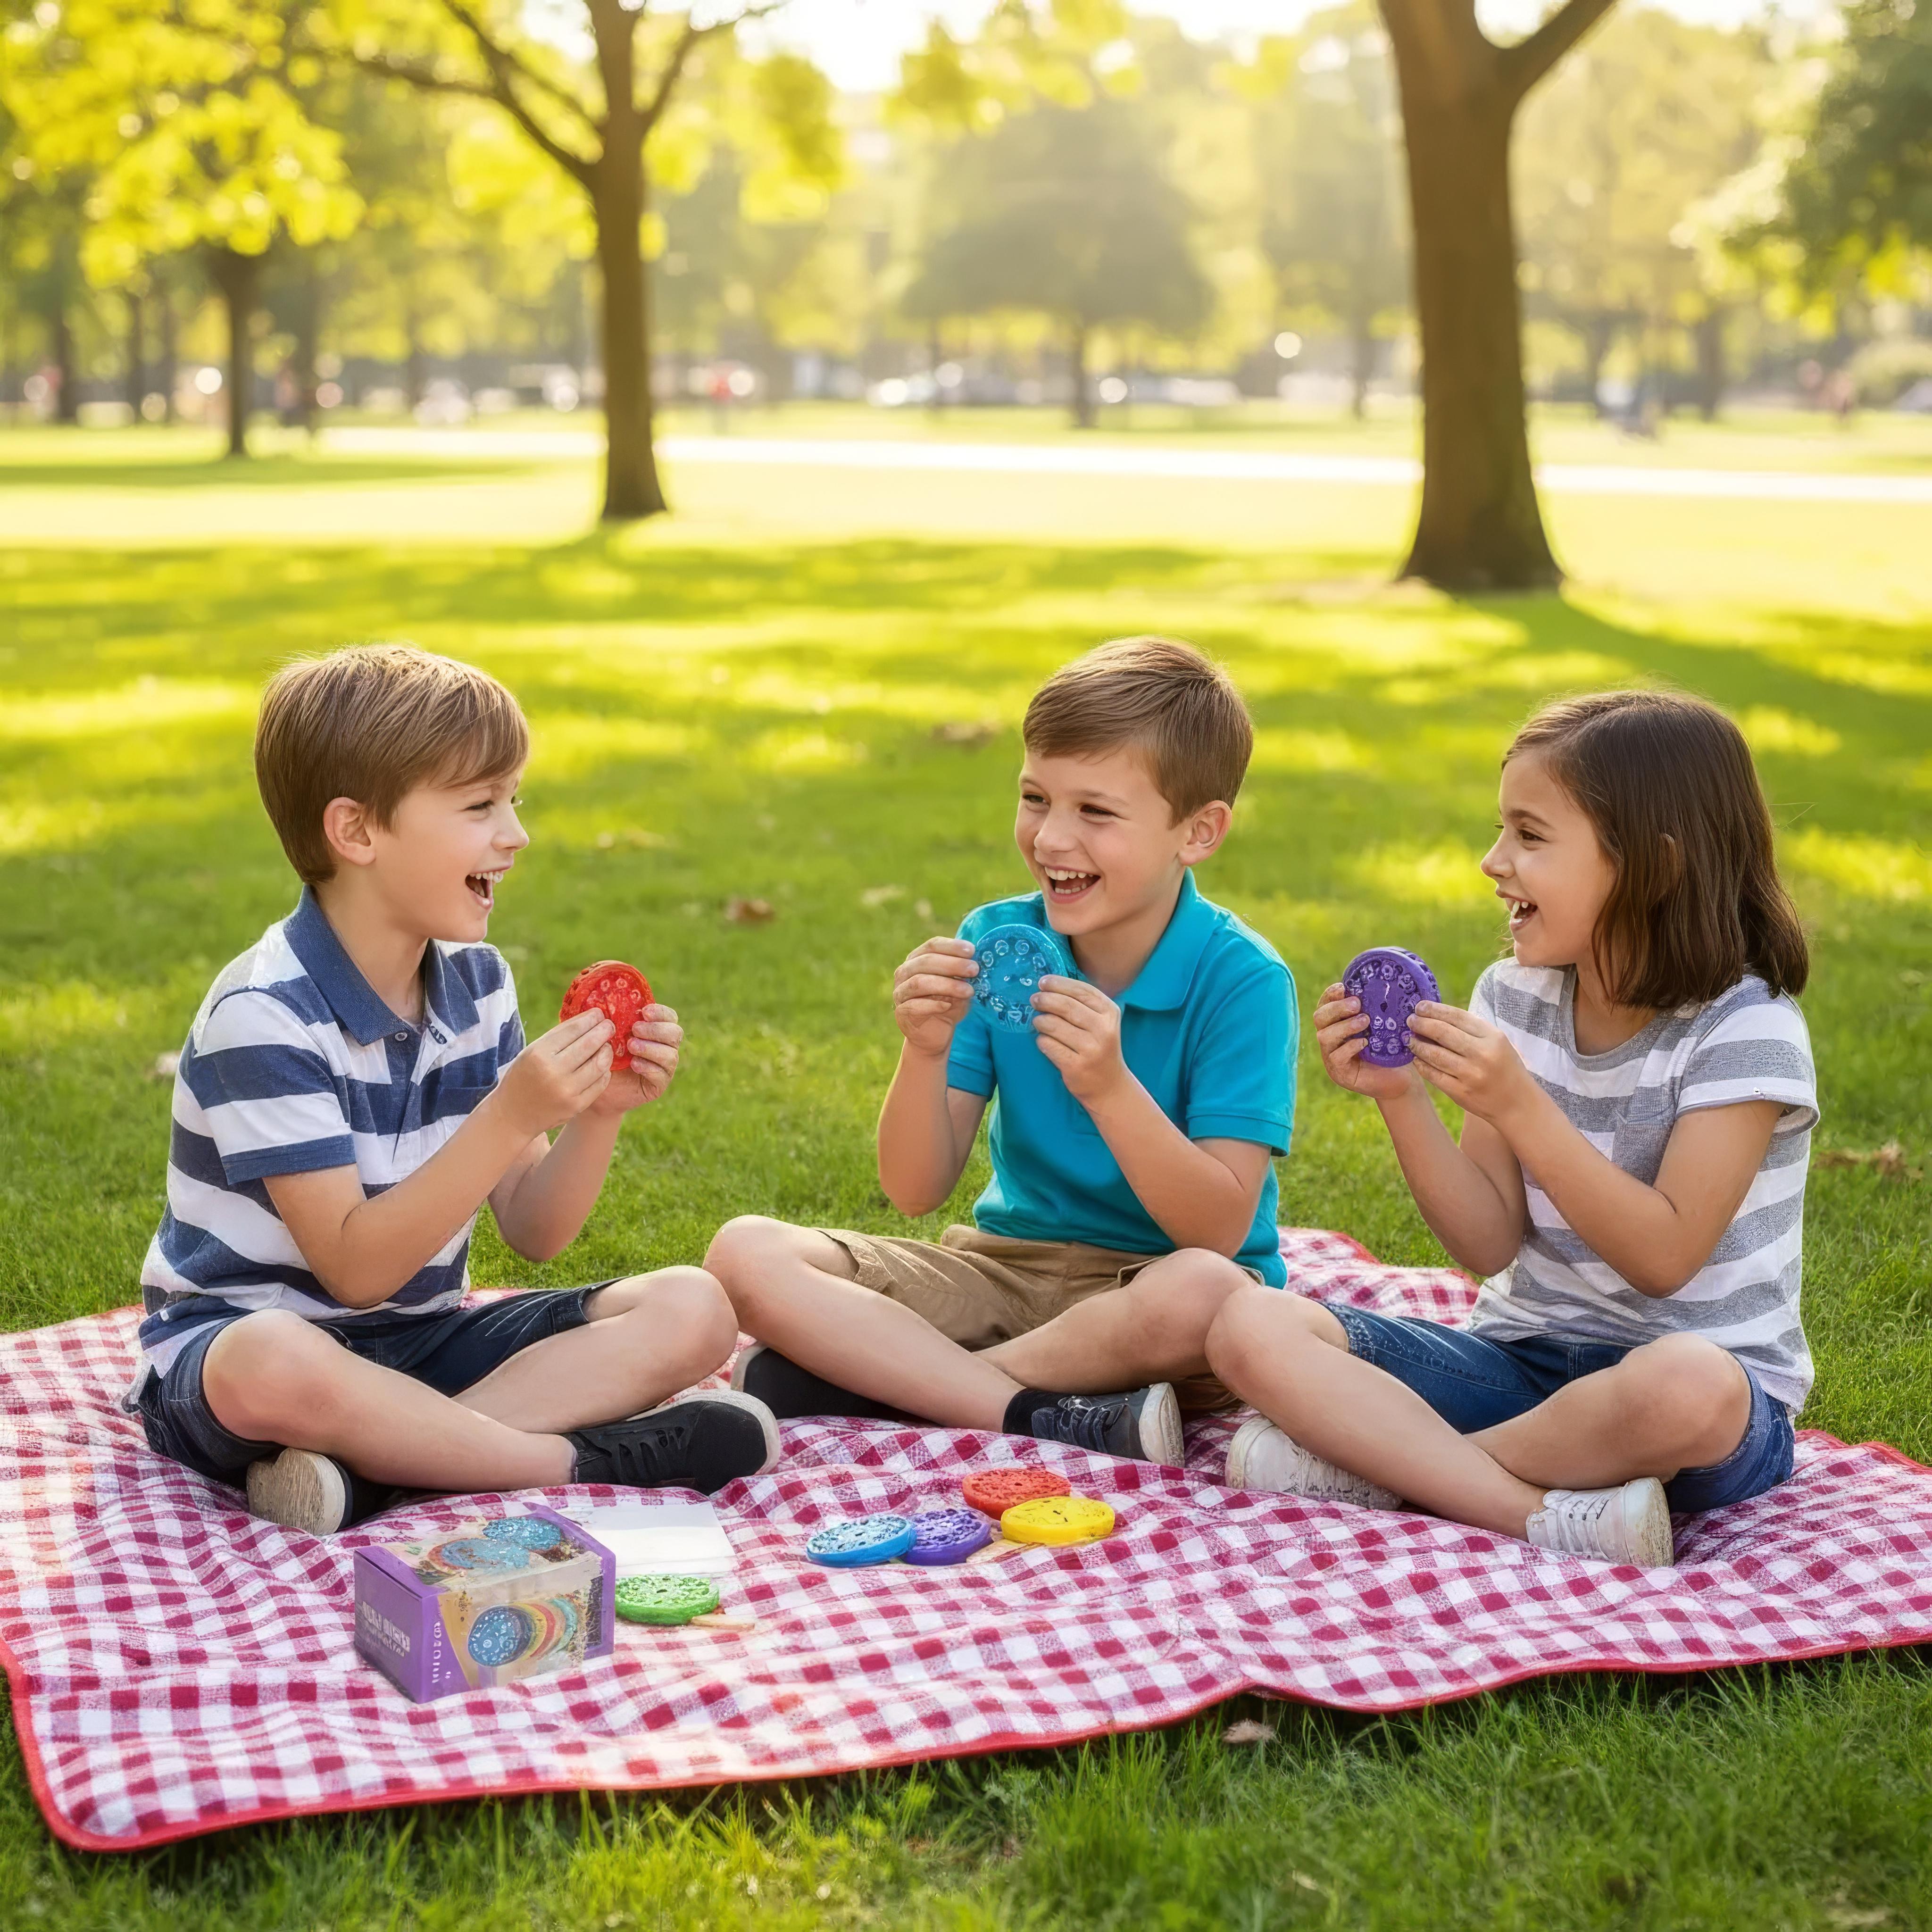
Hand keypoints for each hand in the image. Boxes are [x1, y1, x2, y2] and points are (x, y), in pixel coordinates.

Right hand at [491, 1011, 612, 1137]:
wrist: (514, 1114)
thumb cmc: (523, 1076)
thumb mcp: (533, 1051)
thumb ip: (558, 1036)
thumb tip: (588, 1018)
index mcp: (539, 1054)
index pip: (573, 1030)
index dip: (590, 1019)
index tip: (599, 1013)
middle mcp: (553, 1071)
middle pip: (589, 1045)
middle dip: (604, 1031)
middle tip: (609, 1026)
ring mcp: (567, 1091)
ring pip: (599, 1064)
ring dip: (607, 1051)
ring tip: (606, 1045)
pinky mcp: (577, 1105)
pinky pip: (600, 1083)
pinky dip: (604, 1071)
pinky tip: (602, 1065)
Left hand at [588, 1003, 682, 1115]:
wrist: (592, 1085)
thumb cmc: (598, 1054)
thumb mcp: (602, 1033)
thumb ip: (608, 1017)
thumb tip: (603, 999)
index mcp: (655, 1030)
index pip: (669, 1017)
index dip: (661, 1012)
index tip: (644, 1011)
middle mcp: (664, 1047)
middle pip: (675, 1033)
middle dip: (656, 1029)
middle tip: (634, 1029)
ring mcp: (663, 1067)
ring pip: (671, 1054)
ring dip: (651, 1048)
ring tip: (631, 1047)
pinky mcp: (659, 1085)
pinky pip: (662, 1074)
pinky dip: (649, 1067)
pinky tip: (634, 1064)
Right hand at [893, 935, 977, 1057]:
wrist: (935, 1033)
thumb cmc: (948, 1004)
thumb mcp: (959, 986)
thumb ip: (964, 974)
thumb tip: (977, 963)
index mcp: (918, 959)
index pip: (932, 945)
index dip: (952, 946)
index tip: (972, 951)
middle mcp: (905, 972)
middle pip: (926, 962)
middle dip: (953, 964)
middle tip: (974, 970)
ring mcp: (900, 992)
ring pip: (919, 982)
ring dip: (946, 985)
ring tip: (968, 990)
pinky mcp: (901, 1012)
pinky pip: (914, 1006)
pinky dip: (932, 1005)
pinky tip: (948, 1006)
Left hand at [1030, 976, 1127, 1106]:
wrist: (1109, 1086)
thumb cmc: (1099, 1048)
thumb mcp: (1102, 1022)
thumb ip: (1083, 1004)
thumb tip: (1049, 986)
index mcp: (1110, 1013)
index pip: (1082, 991)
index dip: (1059, 984)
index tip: (1043, 982)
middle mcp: (1103, 1029)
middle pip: (1066, 1006)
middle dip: (1045, 999)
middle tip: (1034, 999)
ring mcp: (1090, 1049)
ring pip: (1054, 1025)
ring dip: (1040, 1021)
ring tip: (1038, 1022)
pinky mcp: (1076, 1065)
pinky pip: (1049, 1045)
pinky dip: (1042, 1040)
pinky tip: (1044, 1040)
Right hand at [1313, 981, 1418, 1102]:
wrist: (1401, 1078)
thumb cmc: (1392, 1048)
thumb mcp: (1384, 1025)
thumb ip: (1376, 1008)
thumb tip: (1381, 983)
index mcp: (1337, 1024)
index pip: (1324, 1005)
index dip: (1330, 995)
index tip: (1343, 987)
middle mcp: (1331, 1039)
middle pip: (1319, 1018)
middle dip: (1336, 1008)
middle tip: (1357, 1004)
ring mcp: (1332, 1057)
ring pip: (1324, 1036)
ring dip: (1344, 1026)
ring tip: (1365, 1021)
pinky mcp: (1339, 1073)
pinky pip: (1335, 1057)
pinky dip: (1349, 1046)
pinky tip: (1365, 1043)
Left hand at [1407, 1004, 1536, 1124]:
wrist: (1517, 1104)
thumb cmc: (1504, 1067)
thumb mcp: (1497, 1042)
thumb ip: (1471, 1030)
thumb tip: (1436, 1015)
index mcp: (1493, 1037)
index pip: (1458, 1016)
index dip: (1435, 1010)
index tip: (1420, 1007)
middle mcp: (1482, 1054)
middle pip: (1443, 1033)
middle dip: (1422, 1024)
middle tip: (1410, 1020)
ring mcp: (1471, 1074)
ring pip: (1434, 1054)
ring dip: (1417, 1044)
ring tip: (1410, 1039)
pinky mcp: (1461, 1092)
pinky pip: (1433, 1075)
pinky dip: (1421, 1065)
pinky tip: (1416, 1058)